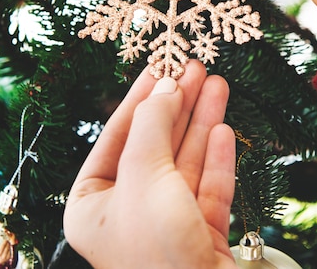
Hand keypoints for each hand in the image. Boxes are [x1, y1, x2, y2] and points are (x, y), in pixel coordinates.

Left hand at [64, 61, 236, 268]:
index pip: (115, 136)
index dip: (139, 98)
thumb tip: (163, 87)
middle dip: (176, 104)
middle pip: (155, 143)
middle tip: (194, 67)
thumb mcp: (145, 175)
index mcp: (93, 204)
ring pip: (185, 159)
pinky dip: (216, 156)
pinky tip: (223, 128)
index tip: (158, 66)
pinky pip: (207, 186)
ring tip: (216, 83)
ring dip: (201, 120)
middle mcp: (127, 212)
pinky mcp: (200, 234)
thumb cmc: (157, 250)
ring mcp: (166, 223)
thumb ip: (152, 124)